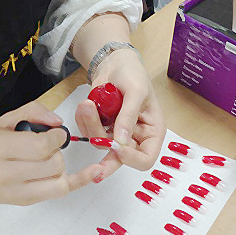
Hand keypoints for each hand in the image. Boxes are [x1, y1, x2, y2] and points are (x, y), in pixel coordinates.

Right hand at [0, 102, 101, 205]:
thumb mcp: (3, 120)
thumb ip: (33, 112)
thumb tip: (58, 122)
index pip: (40, 146)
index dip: (56, 136)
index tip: (56, 133)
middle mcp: (6, 173)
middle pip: (52, 163)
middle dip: (56, 150)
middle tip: (45, 146)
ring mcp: (17, 192)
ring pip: (58, 177)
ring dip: (58, 164)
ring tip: (45, 159)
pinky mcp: (26, 201)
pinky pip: (60, 192)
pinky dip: (79, 181)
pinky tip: (94, 172)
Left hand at [75, 49, 165, 181]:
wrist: (115, 63)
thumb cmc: (133, 74)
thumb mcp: (136, 92)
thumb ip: (128, 117)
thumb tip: (121, 141)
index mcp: (151, 132)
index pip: (145, 159)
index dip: (132, 158)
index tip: (117, 146)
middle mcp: (134, 138)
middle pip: (120, 159)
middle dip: (106, 161)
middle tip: (95, 171)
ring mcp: (115, 134)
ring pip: (100, 143)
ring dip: (91, 125)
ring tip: (88, 104)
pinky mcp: (100, 127)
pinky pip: (87, 132)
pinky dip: (83, 120)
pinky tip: (86, 105)